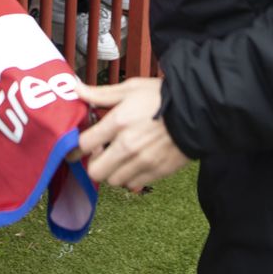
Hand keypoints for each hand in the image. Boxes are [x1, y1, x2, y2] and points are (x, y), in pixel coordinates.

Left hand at [76, 77, 189, 191]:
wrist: (197, 110)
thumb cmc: (162, 97)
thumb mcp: (130, 88)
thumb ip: (101, 93)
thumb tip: (75, 88)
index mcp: (118, 122)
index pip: (84, 144)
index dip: (79, 145)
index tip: (83, 143)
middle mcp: (128, 145)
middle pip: (95, 171)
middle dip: (94, 163)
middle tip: (100, 152)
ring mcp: (143, 161)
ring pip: (113, 180)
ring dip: (112, 171)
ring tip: (119, 157)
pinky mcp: (157, 172)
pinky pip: (133, 185)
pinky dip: (130, 177)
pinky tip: (134, 163)